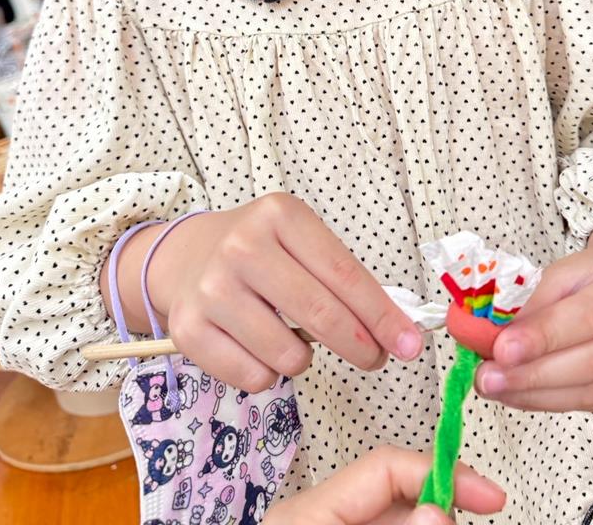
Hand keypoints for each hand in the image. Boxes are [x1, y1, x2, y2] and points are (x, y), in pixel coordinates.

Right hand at [104, 194, 422, 390]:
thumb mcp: (298, 239)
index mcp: (280, 216)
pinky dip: (267, 373)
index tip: (409, 344)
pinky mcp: (188, 328)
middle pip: (321, 314)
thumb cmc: (258, 250)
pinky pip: (253, 376)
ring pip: (288, 355)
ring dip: (303, 359)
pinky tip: (259, 348)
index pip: (344, 275)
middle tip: (375, 358)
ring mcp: (213, 288)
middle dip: (361, 346)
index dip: (382, 316)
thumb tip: (396, 329)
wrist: (183, 256)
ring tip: (292, 338)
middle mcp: (243, 247)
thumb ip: (342, 277)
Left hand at [263, 447, 505, 524]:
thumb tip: (441, 510)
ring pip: (403, 520)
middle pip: (402, 497)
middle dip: (445, 506)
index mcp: (311, 511)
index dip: (442, 472)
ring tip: (461, 517)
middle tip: (483, 510)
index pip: (387, 465)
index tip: (489, 494)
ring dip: (437, 522)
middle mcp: (323, 518)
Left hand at [451, 213, 592, 411]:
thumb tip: (482, 337)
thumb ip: (529, 304)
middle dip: (536, 373)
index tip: (501, 349)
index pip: (592, 314)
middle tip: (488, 378)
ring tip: (496, 389)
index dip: (545, 336)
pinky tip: (521, 395)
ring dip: (538, 394)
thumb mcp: (564, 272)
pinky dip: (553, 402)